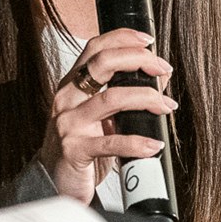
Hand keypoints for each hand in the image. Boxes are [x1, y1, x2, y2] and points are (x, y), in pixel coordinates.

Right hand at [38, 29, 175, 202]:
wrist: (54, 183)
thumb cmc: (80, 146)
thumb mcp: (98, 116)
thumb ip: (120, 95)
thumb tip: (159, 78)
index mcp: (72, 85)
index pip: (95, 48)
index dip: (122, 38)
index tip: (149, 40)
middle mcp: (66, 98)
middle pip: (102, 63)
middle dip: (139, 60)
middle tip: (163, 70)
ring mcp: (68, 123)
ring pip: (112, 98)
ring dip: (147, 98)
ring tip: (166, 106)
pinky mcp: (74, 149)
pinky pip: (112, 142)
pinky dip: (138, 142)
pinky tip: (154, 145)